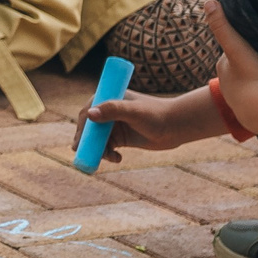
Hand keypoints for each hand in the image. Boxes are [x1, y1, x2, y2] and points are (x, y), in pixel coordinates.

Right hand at [76, 86, 218, 162]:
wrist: (177, 127)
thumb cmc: (157, 115)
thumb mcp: (134, 112)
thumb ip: (113, 110)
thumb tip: (89, 114)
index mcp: (109, 99)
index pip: (87, 113)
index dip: (81, 128)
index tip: (80, 142)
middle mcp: (109, 112)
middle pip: (89, 128)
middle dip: (86, 142)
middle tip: (84, 154)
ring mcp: (114, 125)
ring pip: (96, 140)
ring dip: (98, 150)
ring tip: (108, 157)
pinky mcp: (120, 138)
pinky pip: (106, 148)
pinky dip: (107, 155)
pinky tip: (117, 159)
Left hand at [206, 0, 257, 141]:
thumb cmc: (252, 78)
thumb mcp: (237, 48)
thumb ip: (223, 26)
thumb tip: (208, 1)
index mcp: (223, 67)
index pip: (234, 48)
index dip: (247, 42)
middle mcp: (227, 84)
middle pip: (242, 65)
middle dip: (253, 60)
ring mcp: (240, 99)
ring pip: (251, 81)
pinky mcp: (253, 112)